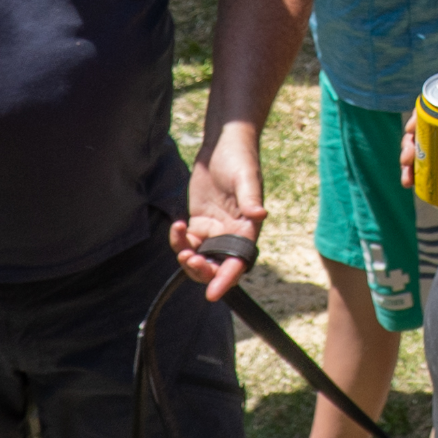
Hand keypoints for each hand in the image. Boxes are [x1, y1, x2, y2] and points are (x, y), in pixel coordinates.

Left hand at [176, 136, 268, 300]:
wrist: (223, 144)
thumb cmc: (240, 159)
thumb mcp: (246, 177)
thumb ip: (251, 198)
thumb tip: (260, 215)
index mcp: (248, 230)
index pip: (237, 263)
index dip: (225, 280)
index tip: (212, 293)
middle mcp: (232, 235)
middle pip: (217, 267)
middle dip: (201, 271)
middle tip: (188, 258)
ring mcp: (214, 230)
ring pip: (200, 258)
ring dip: (187, 258)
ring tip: (179, 240)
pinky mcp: (199, 222)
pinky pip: (188, 242)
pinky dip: (179, 240)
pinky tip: (177, 225)